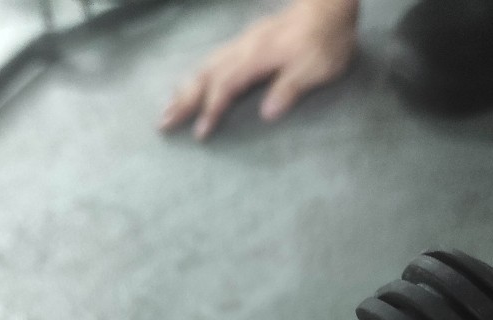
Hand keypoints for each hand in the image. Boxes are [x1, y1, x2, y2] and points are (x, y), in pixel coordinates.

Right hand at [159, 0, 357, 139]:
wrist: (330, 4)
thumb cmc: (326, 38)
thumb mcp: (316, 68)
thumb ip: (289, 89)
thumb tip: (266, 114)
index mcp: (257, 57)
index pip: (225, 87)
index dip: (211, 110)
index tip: (200, 133)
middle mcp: (244, 49)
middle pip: (206, 76)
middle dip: (184, 100)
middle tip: (163, 122)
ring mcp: (245, 42)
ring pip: (207, 65)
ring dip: (187, 87)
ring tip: (170, 106)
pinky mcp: (249, 40)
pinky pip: (215, 58)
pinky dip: (199, 74)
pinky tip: (195, 80)